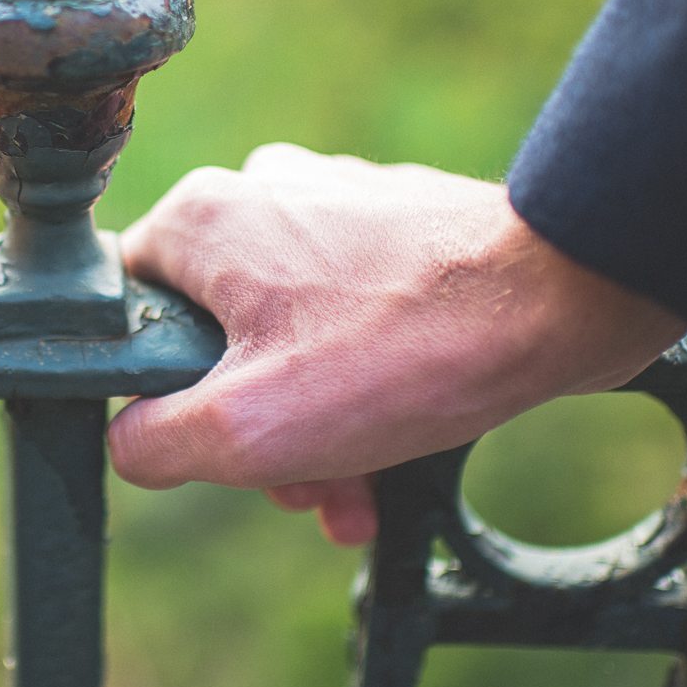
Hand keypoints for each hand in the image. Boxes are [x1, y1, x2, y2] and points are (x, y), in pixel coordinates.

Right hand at [107, 144, 686, 545]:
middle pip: (212, 337)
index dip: (152, 396)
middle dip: (253, 433)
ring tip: (357, 495)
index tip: (207, 449)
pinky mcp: (395, 228)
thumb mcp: (245, 429)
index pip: (121, 310)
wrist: (565, 296)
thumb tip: (127, 441)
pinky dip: (360, 387)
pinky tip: (396, 453)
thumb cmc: (402, 353)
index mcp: (200, 218)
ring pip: (285, 338)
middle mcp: (259, 191)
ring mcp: (332, 203)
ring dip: (311, 427)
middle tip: (303, 494)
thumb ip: (151, 442)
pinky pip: (347, 319)